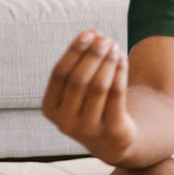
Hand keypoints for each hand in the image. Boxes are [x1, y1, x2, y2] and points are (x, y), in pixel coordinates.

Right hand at [41, 30, 136, 164]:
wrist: (111, 141)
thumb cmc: (91, 105)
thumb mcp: (80, 88)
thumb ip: (81, 62)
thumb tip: (93, 32)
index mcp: (50, 109)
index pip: (59, 74)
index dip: (74, 51)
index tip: (89, 33)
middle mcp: (65, 122)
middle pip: (79, 80)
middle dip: (93, 56)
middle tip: (106, 39)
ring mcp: (88, 130)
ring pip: (98, 87)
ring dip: (108, 63)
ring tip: (115, 47)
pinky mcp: (112, 131)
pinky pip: (116, 97)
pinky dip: (120, 74)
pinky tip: (123, 60)